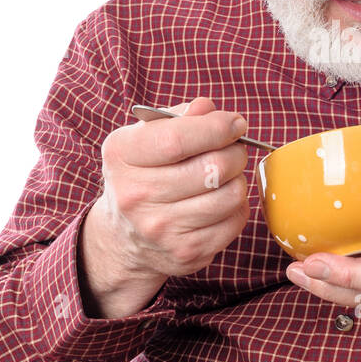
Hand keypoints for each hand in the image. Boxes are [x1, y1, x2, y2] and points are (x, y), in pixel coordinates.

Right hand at [78, 96, 249, 317]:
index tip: (235, 123)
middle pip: (211, 168)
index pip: (177, 139)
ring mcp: (160, 229)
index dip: (216, 128)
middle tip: (235, 149)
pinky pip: (235, 221)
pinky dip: (237, 206)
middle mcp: (135, 195)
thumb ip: (178, 117)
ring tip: (226, 176)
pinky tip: (221, 200)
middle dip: (235, 153)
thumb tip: (208, 109)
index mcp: (122, 156)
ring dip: (238, 180)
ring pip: (229, 195)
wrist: (125, 237)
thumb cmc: (143, 175)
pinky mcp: (186, 252)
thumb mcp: (146, 138)